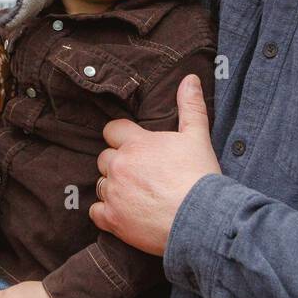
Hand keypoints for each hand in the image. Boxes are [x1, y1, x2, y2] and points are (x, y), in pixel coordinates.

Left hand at [89, 74, 220, 254]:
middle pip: (104, 158)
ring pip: (101, 185)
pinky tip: (124, 214)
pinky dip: (106, 213)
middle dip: (118, 164)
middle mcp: (120, 165)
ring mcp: (114, 193)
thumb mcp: (198, 137)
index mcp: (137, 143)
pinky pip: (96, 212)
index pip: (112, 130)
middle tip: (139, 174)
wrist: (202, 219)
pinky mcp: (113, 219)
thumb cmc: (200, 177)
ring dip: (113, 188)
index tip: (134, 147)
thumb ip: (190, 106)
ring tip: (136, 195)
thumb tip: (190, 78)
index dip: (121, 138)